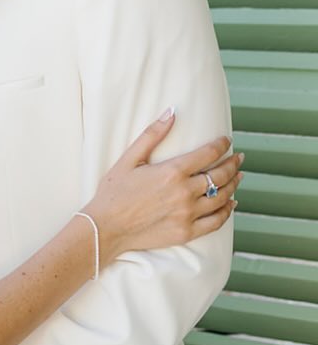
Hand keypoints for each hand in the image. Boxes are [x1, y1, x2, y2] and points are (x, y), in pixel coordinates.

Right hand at [85, 109, 241, 264]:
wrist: (106, 227)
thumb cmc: (114, 192)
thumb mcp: (129, 159)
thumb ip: (152, 135)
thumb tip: (172, 112)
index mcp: (172, 171)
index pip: (208, 154)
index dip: (221, 145)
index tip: (227, 141)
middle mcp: (184, 192)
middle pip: (220, 175)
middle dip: (233, 164)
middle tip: (239, 158)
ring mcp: (187, 214)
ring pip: (223, 197)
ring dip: (234, 185)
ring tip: (238, 177)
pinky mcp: (186, 232)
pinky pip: (216, 221)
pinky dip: (228, 211)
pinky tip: (231, 203)